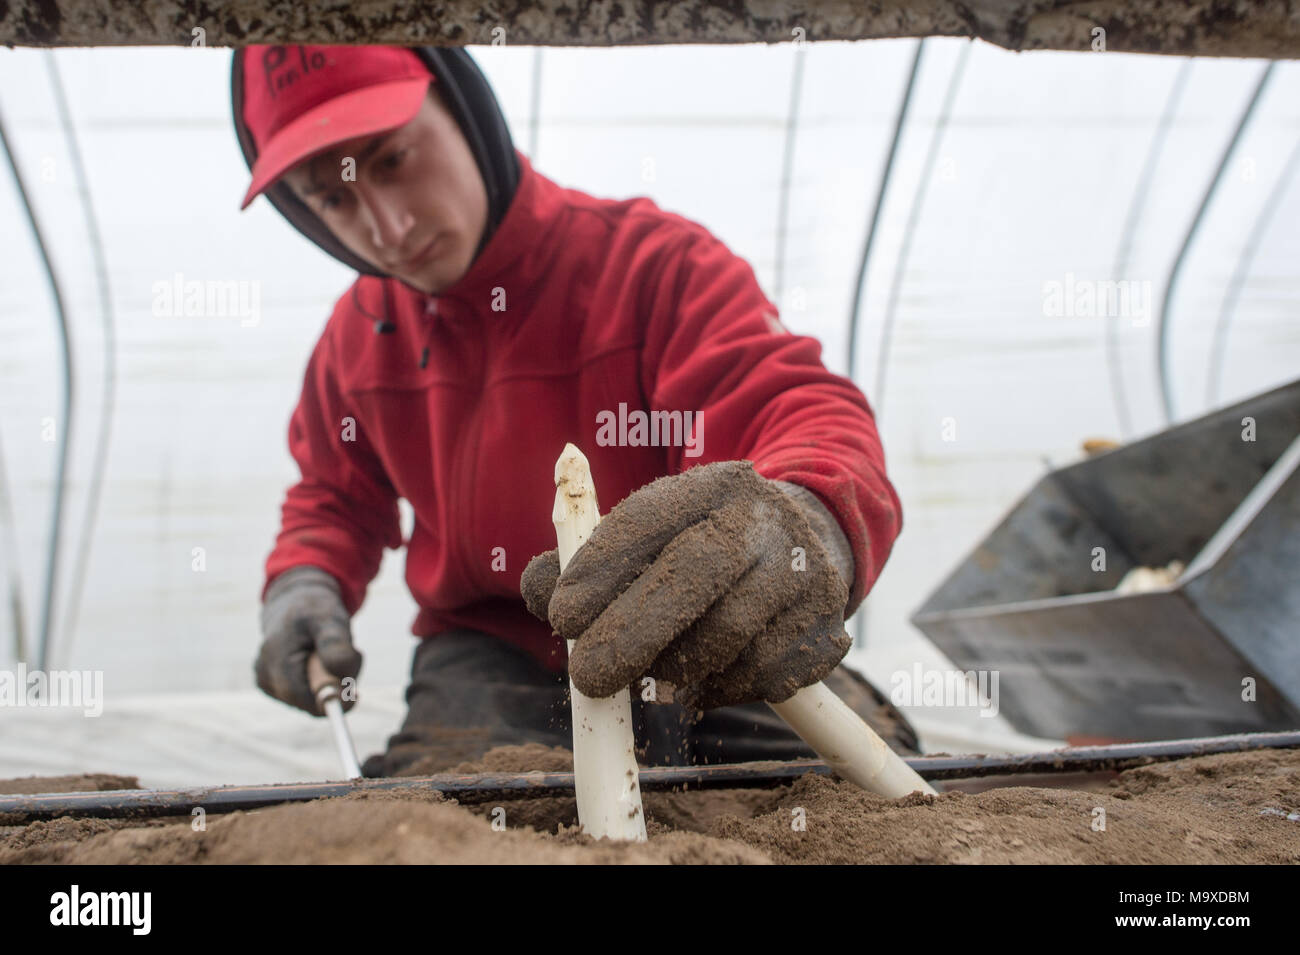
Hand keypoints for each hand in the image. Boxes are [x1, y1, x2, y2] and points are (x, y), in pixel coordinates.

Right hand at [256, 566, 360, 714]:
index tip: (356, 694)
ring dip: (330, 681)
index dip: (333, 700)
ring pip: (310, 700)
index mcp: (274, 660)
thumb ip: (335, 645)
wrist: (295, 601)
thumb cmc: (313, 609)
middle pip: (309, 702)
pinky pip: (307, 696)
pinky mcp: (274, 686)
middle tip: (350, 655)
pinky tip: (320, 659)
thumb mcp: (330, 619)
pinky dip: (321, 681)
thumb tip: (340, 676)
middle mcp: (265, 676)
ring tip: (331, 651)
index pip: (304, 700)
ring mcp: (267, 682)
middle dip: (335, 684)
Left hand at [520, 461, 852, 708]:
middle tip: (587, 677)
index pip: (649, 517)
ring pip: (727, 634)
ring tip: (648, 674)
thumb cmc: (699, 545)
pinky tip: (697, 680)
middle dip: (633, 629)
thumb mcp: (649, 534)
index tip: (561, 616)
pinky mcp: (824, 628)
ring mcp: (801, 573)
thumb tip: (537, 590)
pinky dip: (716, 689)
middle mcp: (762, 520)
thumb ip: (580, 560)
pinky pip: (759, 675)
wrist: (808, 545)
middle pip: (697, 569)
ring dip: (673, 666)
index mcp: (712, 485)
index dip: (600, 567)